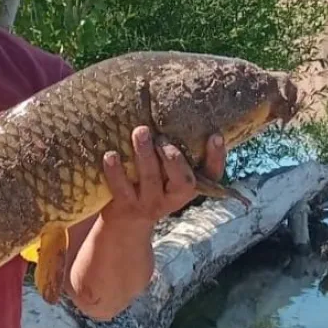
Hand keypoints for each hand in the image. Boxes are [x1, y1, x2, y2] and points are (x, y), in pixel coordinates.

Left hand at [100, 126, 226, 230]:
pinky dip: (115, 171)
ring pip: (150, 180)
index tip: (215, 135)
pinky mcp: (126, 206)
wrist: (124, 222)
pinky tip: (111, 154)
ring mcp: (150, 203)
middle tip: (164, 139)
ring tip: (140, 131)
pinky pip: (121, 188)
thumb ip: (171, 149)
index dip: (216, 157)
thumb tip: (171, 104)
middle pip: (182, 181)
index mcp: (189, 186)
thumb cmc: (149, 184)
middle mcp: (173, 197)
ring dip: (145, 155)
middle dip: (174, 159)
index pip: (211, 175)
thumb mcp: (166, 173)